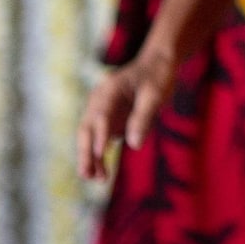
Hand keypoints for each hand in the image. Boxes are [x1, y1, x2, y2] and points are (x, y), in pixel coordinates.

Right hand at [76, 50, 176, 179]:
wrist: (157, 64)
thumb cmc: (157, 76)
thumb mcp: (156, 94)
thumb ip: (144, 117)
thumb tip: (134, 145)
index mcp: (110, 89)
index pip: (102, 114)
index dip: (100, 133)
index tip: (100, 152)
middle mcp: (99, 100)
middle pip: (87, 128)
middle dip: (86, 152)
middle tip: (87, 175)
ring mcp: (101, 109)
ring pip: (90, 136)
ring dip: (90, 157)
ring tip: (97, 179)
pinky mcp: (108, 119)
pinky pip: (99, 139)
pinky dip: (98, 155)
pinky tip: (102, 172)